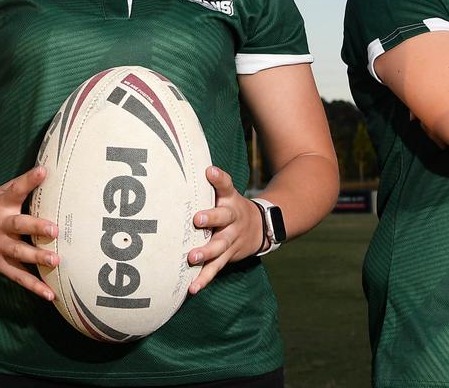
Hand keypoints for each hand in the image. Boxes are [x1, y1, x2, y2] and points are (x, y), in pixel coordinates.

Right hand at [0, 166, 58, 300]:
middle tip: (54, 229)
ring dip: (36, 257)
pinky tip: (49, 294)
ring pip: (18, 252)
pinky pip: (17, 276)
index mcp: (0, 204)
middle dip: (36, 227)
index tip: (42, 172)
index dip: (29, 180)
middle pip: (18, 225)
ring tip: (56, 261)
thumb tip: (47, 169)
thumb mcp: (0, 193)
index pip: (15, 189)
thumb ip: (22, 184)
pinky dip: (33, 286)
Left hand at [186, 166, 263, 293]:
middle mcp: (232, 219)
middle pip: (224, 217)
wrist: (262, 228)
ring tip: (192, 257)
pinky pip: (216, 268)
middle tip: (197, 219)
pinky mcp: (228, 256)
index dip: (218, 178)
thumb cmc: (231, 206)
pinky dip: (204, 278)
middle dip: (211, 218)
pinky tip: (192, 288)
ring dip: (206, 252)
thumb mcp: (226, 192)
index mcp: (230, 199)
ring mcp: (231, 239)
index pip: (226, 185)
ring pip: (220, 246)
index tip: (210, 171)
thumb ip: (211, 182)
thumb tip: (186, 160)